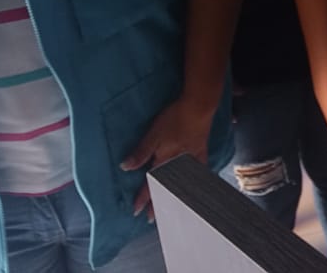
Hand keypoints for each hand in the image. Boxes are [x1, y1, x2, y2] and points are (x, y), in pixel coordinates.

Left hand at [120, 94, 216, 218]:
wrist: (198, 107)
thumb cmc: (174, 118)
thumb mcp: (153, 133)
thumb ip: (141, 152)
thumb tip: (125, 168)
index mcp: (164, 160)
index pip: (151, 184)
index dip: (143, 198)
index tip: (136, 211)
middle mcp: (176, 164)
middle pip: (166, 188)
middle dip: (157, 203)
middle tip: (152, 219)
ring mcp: (190, 159)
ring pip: (181, 183)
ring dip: (174, 196)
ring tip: (171, 208)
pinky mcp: (201, 151)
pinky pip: (199, 171)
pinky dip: (196, 181)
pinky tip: (197, 185)